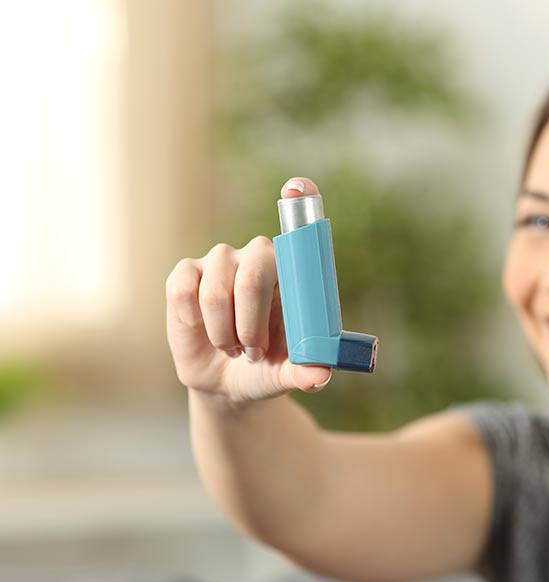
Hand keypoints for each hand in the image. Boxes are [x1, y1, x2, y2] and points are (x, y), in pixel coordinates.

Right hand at [166, 177, 331, 406]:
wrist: (229, 383)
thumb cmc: (269, 368)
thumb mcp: (290, 374)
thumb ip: (307, 372)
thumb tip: (321, 375)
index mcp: (294, 269)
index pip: (300, 221)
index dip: (301, 196)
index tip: (297, 188)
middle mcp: (259, 255)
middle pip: (255, 268)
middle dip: (252, 320)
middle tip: (255, 352)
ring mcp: (220, 261)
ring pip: (217, 291)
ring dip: (225, 331)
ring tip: (234, 350)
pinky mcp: (185, 274)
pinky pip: (184, 291)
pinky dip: (195, 322)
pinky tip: (205, 334)